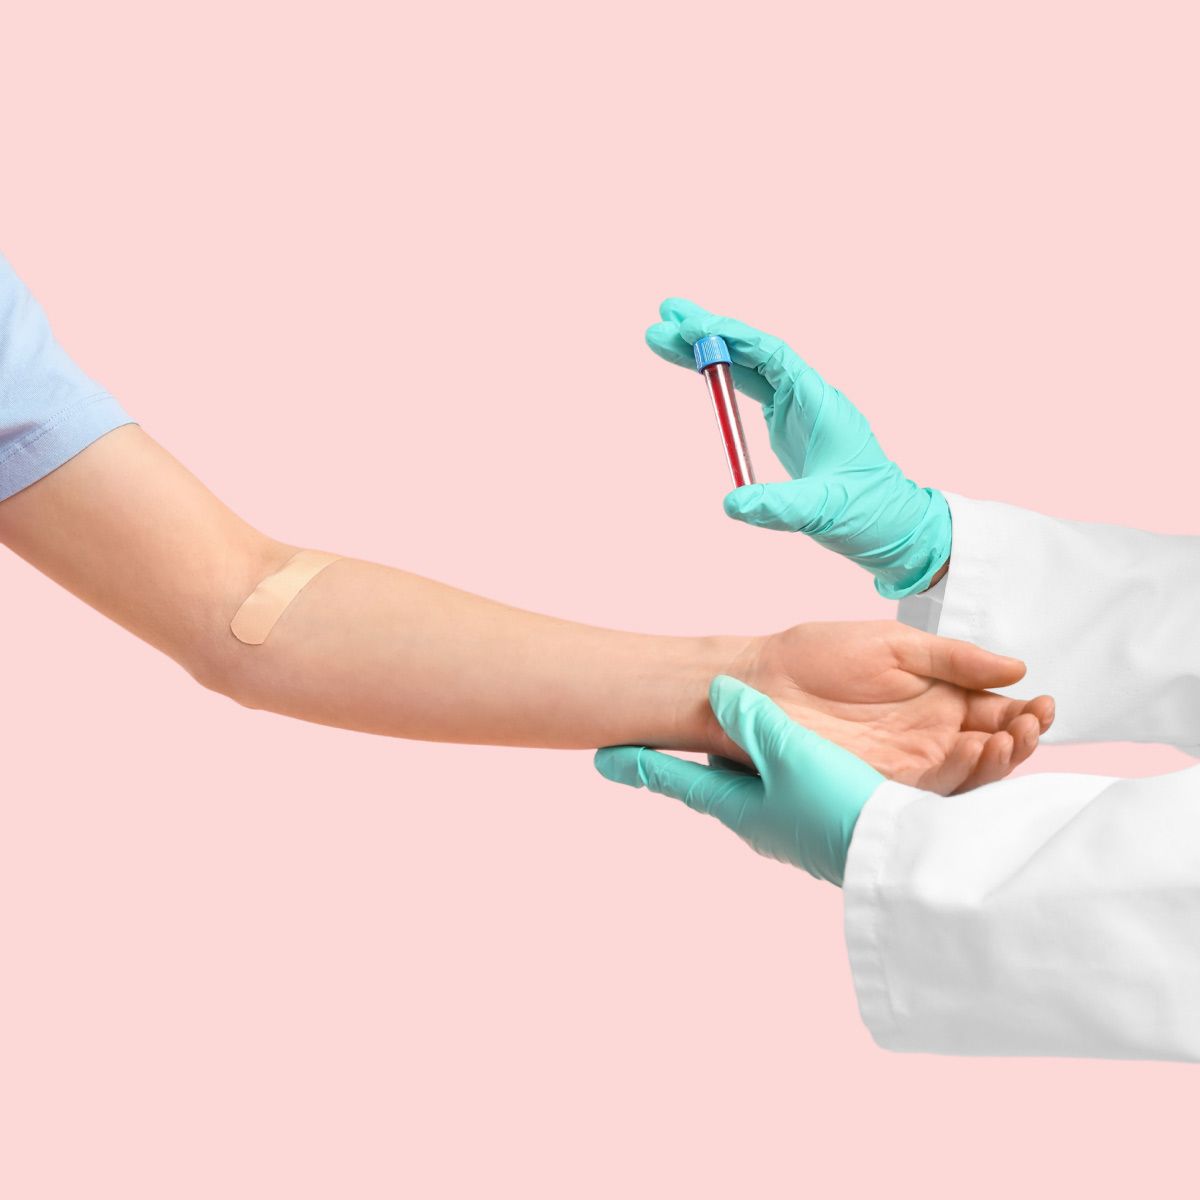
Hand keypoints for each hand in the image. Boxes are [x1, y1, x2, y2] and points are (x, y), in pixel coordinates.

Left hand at [597, 675, 886, 884]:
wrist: (900, 857)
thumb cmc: (840, 805)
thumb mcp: (790, 753)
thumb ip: (752, 720)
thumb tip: (718, 694)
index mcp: (740, 808)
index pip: (677, 781)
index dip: (641, 765)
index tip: (601, 759)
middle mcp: (760, 822)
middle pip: (718, 780)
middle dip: (697, 758)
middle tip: (673, 735)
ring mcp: (792, 829)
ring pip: (757, 784)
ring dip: (746, 759)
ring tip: (738, 738)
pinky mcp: (826, 828)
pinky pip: (792, 790)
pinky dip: (786, 768)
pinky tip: (802, 757)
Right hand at [647, 298, 950, 598]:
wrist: (895, 529)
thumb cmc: (869, 514)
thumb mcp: (822, 511)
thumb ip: (779, 505)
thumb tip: (731, 502)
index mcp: (819, 402)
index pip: (769, 354)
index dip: (730, 336)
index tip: (691, 327)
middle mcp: (807, 397)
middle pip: (752, 352)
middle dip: (708, 334)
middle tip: (664, 315)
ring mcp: (797, 411)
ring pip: (747, 369)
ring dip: (708, 353)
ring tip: (664, 339)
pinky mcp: (789, 429)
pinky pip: (750, 392)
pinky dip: (720, 381)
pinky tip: (697, 372)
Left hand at [718, 621, 1052, 793]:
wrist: (758, 680)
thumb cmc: (817, 655)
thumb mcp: (895, 645)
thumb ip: (953, 656)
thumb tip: (1017, 667)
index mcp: (937, 701)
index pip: (993, 712)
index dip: (1022, 712)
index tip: (1042, 704)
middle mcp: (928, 738)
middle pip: (989, 748)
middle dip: (1018, 740)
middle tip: (1031, 724)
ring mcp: (907, 765)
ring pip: (966, 773)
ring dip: (996, 760)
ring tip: (1009, 738)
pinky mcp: (882, 785)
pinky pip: (929, 791)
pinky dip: (959, 777)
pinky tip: (976, 755)